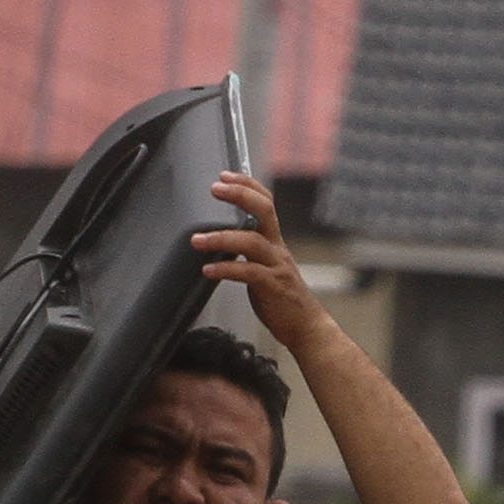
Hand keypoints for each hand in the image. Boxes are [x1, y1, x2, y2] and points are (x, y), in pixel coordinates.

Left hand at [192, 173, 321, 342]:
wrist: (306, 327)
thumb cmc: (281, 298)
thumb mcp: (265, 267)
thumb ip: (247, 253)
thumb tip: (218, 244)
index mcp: (274, 241)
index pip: (266, 203)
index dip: (246, 186)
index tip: (224, 176)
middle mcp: (277, 248)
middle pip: (263, 211)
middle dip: (239, 195)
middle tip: (214, 189)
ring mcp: (276, 266)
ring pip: (251, 241)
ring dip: (221, 237)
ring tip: (196, 240)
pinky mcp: (272, 286)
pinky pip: (248, 273)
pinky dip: (226, 270)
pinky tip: (208, 271)